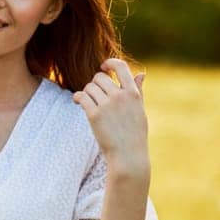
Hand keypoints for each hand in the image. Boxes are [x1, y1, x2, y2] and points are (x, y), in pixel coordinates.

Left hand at [74, 58, 149, 175]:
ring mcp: (107, 105)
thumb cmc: (135, 135)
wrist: (128, 156)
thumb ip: (138, 91)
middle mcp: (120, 96)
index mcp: (133, 93)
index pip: (120, 66)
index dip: (109, 63)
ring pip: (89, 87)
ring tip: (89, 102)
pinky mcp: (94, 115)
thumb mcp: (140, 110)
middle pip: (100, 77)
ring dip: (87, 92)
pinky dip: (78, 98)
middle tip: (95, 94)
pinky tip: (78, 101)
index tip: (103, 67)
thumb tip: (141, 73)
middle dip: (95, 83)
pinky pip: (82, 97)